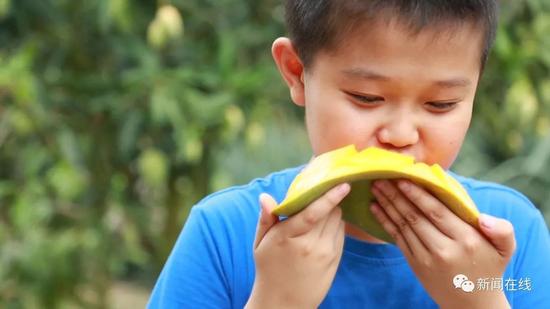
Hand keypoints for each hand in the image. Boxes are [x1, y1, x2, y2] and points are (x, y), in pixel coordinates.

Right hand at [245, 183, 349, 308]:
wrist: (283, 302)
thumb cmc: (269, 268)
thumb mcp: (260, 243)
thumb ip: (266, 219)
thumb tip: (264, 197)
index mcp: (288, 237)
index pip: (313, 213)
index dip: (329, 196)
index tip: (343, 184)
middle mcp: (310, 245)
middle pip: (329, 212)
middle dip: (328, 200)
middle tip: (322, 191)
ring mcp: (325, 254)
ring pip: (338, 221)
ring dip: (332, 212)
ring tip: (321, 212)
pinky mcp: (335, 260)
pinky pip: (341, 233)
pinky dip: (335, 225)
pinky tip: (323, 228)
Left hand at [370, 179, 514, 308]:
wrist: (473, 304)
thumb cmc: (489, 268)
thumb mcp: (505, 249)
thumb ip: (502, 230)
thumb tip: (483, 217)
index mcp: (467, 240)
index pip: (438, 212)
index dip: (418, 194)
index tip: (404, 178)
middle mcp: (445, 249)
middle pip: (416, 217)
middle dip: (397, 195)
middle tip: (382, 177)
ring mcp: (427, 258)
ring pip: (404, 226)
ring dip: (388, 205)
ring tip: (376, 187)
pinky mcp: (415, 264)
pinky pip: (397, 239)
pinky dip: (385, 222)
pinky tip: (375, 207)